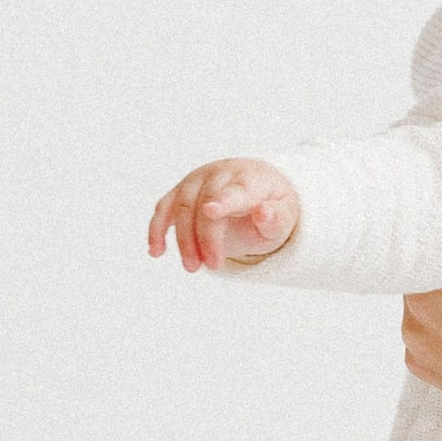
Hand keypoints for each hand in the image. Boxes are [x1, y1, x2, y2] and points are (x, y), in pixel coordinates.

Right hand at [148, 158, 300, 270]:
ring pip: (182, 206)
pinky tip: (156, 251)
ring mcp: (198, 180)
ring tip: (192, 267)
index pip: (235, 189)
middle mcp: (221, 173)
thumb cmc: (272, 207)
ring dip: (183, 239)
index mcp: (251, 178)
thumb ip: (276, 217)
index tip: (211, 212)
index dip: (223, 200)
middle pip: (205, 202)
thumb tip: (264, 212)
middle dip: (205, 237)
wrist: (258, 192)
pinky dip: (157, 229)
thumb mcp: (285, 217)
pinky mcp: (182, 191)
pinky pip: (165, 208)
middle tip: (212, 265)